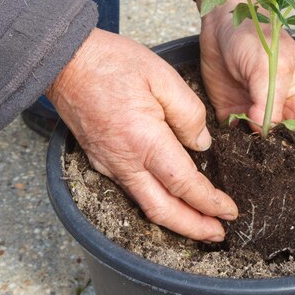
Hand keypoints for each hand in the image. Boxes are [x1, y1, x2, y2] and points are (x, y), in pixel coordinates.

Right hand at [47, 28, 237, 241]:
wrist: (63, 60)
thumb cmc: (112, 63)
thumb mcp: (163, 77)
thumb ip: (189, 114)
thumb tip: (201, 145)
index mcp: (144, 141)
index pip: (184, 185)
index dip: (210, 203)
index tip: (230, 211)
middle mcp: (124, 162)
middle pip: (163, 211)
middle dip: (193, 228)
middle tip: (218, 234)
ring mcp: (108, 165)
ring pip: (146, 205)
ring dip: (176, 220)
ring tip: (201, 225)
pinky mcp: (100, 161)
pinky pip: (133, 191)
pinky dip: (157, 203)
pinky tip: (171, 200)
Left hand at [199, 0, 294, 195]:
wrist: (222, 18)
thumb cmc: (256, 33)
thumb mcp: (271, 64)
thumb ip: (269, 99)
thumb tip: (262, 132)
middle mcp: (280, 113)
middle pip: (287, 153)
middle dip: (284, 177)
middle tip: (275, 204)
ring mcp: (254, 115)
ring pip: (260, 152)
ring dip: (257, 171)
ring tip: (251, 196)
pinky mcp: (230, 114)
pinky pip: (234, 142)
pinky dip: (232, 157)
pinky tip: (227, 173)